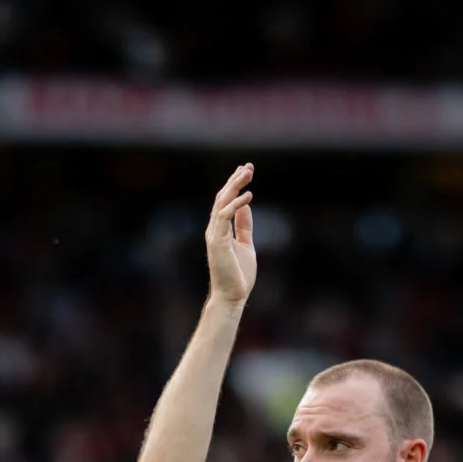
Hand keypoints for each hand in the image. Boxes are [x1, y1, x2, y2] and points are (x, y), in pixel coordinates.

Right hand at [204, 164, 256, 305]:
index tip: (245, 170)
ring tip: (247, 173)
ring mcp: (214, 235)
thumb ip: (244, 226)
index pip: (224, 201)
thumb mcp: (246, 245)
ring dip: (234, 186)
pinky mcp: (218, 241)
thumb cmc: (238, 275)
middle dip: (235, 180)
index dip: (234, 184)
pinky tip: (248, 196)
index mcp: (220, 229)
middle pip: (222, 197)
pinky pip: (225, 217)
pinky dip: (236, 205)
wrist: (232, 296)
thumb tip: (246, 206)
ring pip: (222, 203)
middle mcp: (214, 229)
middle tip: (248, 165)